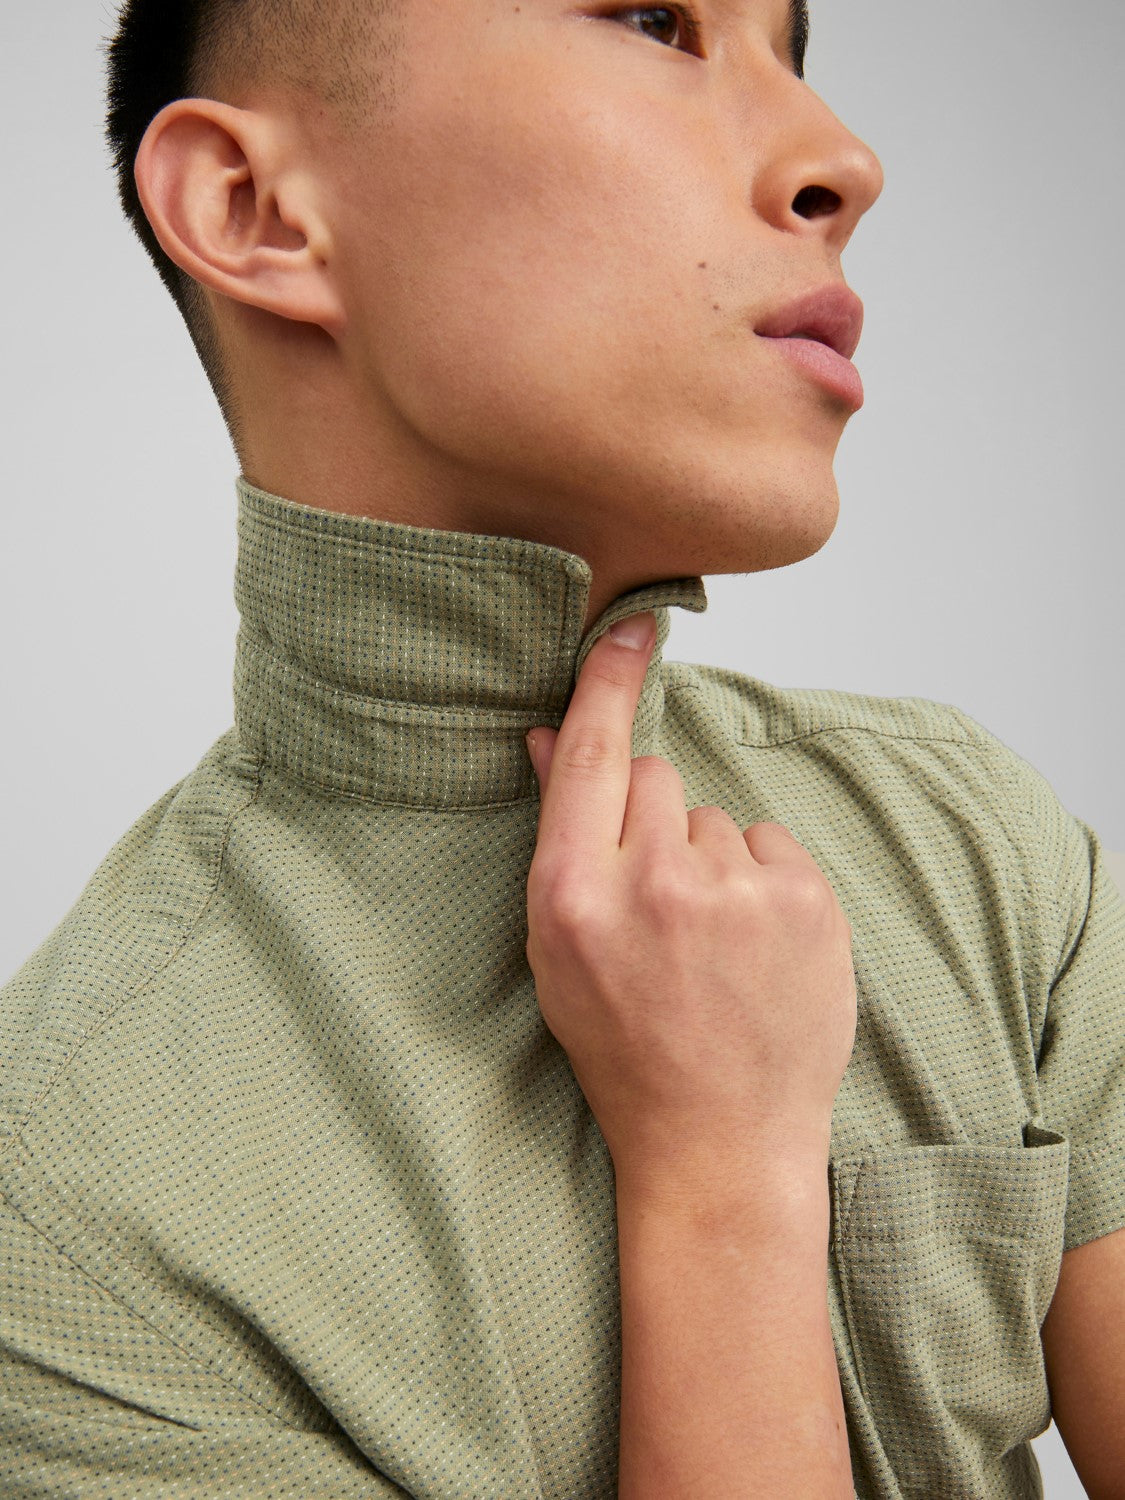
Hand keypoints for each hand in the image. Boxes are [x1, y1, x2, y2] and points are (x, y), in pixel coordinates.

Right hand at [524, 613, 856, 1193]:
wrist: (719, 1138)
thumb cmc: (625, 1046)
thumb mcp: (560, 949)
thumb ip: (560, 836)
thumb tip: (554, 737)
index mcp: (571, 898)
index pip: (589, 756)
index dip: (604, 682)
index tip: (628, 623)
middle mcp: (650, 885)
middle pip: (653, 775)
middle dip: (651, 819)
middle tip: (658, 902)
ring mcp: (733, 893)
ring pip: (710, 815)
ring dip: (707, 857)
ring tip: (709, 941)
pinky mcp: (802, 903)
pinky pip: (767, 842)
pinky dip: (760, 880)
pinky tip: (751, 944)